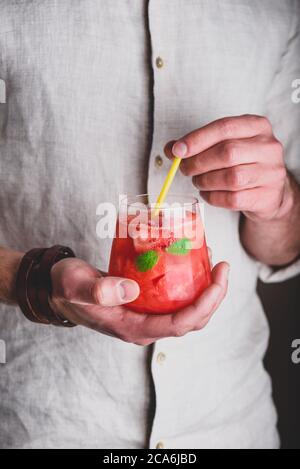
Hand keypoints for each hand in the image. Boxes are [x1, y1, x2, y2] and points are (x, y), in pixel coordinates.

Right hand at [50, 257, 228, 345]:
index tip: (218, 279)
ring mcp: (146, 315)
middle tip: (223, 267)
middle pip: (191, 320)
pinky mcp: (146, 303)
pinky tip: (192, 262)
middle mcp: (145, 326)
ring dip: (206, 291)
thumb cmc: (67, 287)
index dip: (205, 305)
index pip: (180, 324)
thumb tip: (131, 290)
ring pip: (187, 310)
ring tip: (214, 263)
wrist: (58, 288)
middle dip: (214, 297)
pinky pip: (175, 298)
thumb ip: (100, 290)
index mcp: (134, 328)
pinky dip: (190, 283)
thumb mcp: (78, 286)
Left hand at [165, 115, 289, 221]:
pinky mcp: (266, 196)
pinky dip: (213, 197)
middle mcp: (269, 147)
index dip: (197, 139)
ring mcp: (271, 173)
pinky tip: (208, 193)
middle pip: (227, 152)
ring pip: (231, 178)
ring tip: (198, 181)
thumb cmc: (243, 164)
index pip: (224, 127)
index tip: (177, 150)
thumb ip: (199, 143)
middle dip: (198, 163)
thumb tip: (172, 149)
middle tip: (185, 169)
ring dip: (205, 181)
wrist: (269, 192)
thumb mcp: (225, 145)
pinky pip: (233, 199)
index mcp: (258, 126)